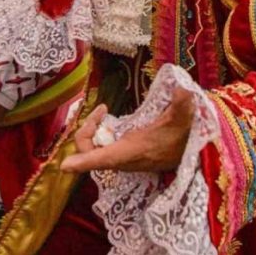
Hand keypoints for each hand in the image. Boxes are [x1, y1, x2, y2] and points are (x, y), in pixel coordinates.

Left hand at [60, 88, 194, 172]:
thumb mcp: (181, 120)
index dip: (82, 163)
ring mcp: (120, 158)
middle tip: (102, 110)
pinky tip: (111, 119)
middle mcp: (121, 159)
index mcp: (129, 152)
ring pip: (93, 150)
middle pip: (89, 151)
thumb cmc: (182, 138)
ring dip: (92, 131)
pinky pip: (100, 147)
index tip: (65, 165)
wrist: (190, 153)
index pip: (101, 160)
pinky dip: (99, 133)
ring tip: (104, 112)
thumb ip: (181, 105)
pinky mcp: (123, 155)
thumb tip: (184, 89)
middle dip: (87, 129)